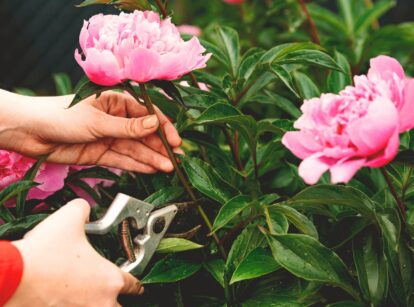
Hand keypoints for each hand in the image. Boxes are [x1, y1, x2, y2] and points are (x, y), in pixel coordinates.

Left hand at [0, 90, 181, 172]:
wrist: (31, 132)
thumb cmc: (61, 116)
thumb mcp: (98, 121)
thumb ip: (128, 127)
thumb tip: (155, 125)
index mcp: (116, 102)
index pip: (147, 115)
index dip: (163, 128)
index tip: (175, 142)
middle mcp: (115, 119)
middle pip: (144, 134)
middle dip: (160, 147)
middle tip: (176, 159)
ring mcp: (109, 137)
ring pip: (136, 149)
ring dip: (152, 158)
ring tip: (168, 168)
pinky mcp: (101, 153)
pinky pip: (124, 160)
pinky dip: (138, 165)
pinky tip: (152, 169)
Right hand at [6, 199, 142, 306]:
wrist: (12, 276)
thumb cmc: (43, 252)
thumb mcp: (69, 218)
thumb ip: (83, 209)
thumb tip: (84, 208)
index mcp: (109, 279)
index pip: (133, 285)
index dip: (135, 284)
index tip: (136, 286)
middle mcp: (100, 303)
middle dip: (113, 300)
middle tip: (105, 292)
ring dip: (92, 304)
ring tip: (81, 294)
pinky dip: (70, 305)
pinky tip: (61, 297)